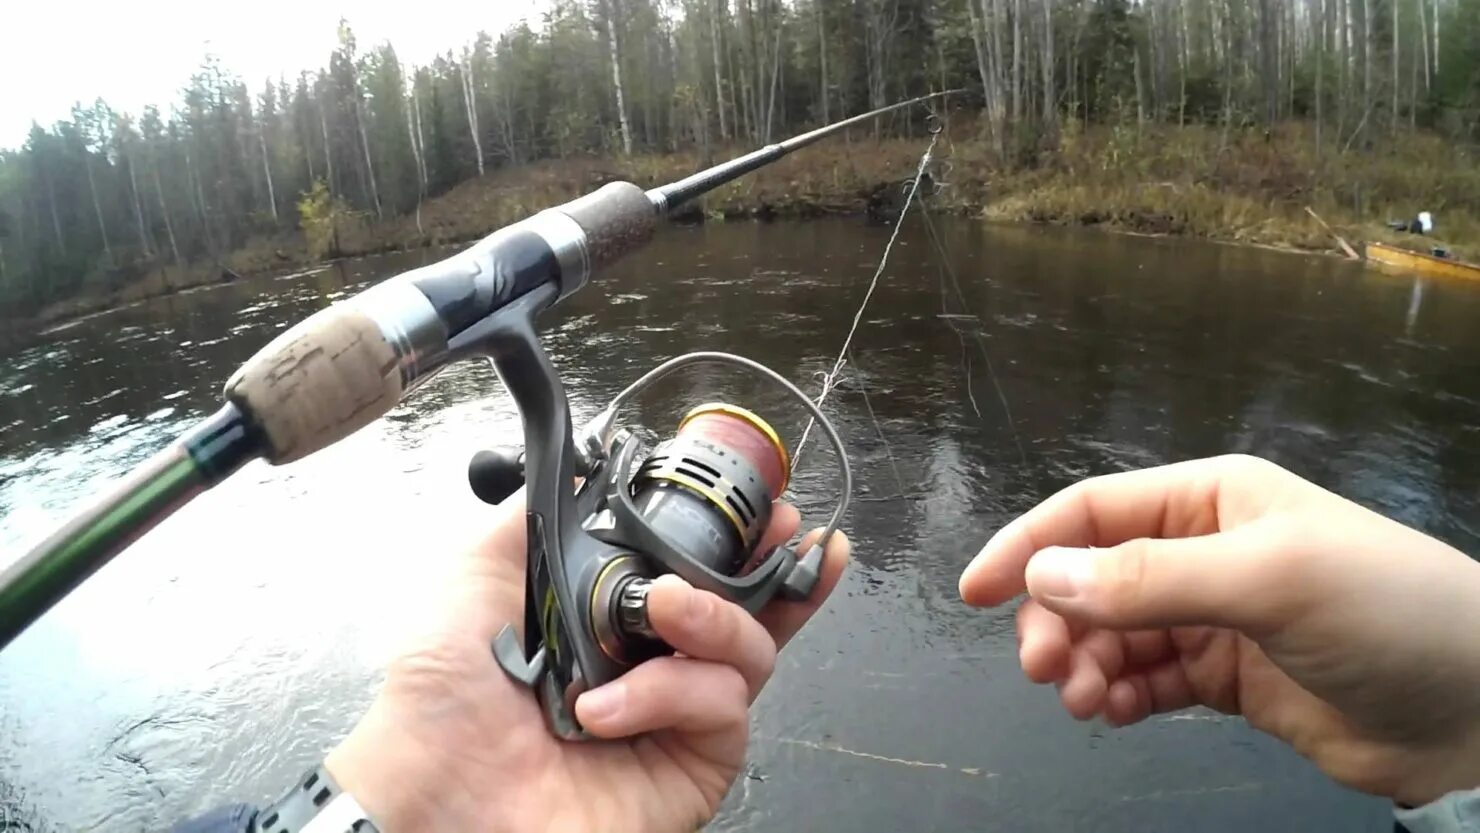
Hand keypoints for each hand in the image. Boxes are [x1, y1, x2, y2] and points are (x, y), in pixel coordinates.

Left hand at [324, 490, 848, 831]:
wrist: (435, 795)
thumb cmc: (440, 708)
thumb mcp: (476, 582)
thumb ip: (534, 520)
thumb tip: (581, 469)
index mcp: (610, 623)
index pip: (695, 574)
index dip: (737, 541)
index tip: (761, 506)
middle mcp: (652, 668)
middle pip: (748, 611)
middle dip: (776, 567)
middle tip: (779, 534)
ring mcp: (675, 720)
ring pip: (749, 651)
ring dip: (712, 617)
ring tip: (661, 610)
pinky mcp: (691, 768)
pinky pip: (722, 708)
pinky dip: (671, 693)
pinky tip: (610, 706)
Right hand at [959, 454, 1479, 806]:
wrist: (1479, 711)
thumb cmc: (1384, 612)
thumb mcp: (1267, 578)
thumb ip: (1150, 579)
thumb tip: (1040, 577)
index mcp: (1212, 499)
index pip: (1094, 512)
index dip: (1028, 545)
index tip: (973, 592)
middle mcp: (1203, 550)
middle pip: (1092, 578)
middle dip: (1058, 621)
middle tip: (1044, 670)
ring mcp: (1214, 616)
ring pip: (1113, 634)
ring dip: (1086, 665)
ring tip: (1086, 702)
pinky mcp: (1227, 677)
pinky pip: (1147, 680)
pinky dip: (1120, 697)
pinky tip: (1113, 715)